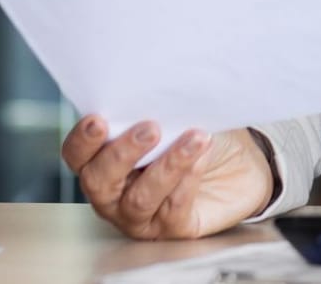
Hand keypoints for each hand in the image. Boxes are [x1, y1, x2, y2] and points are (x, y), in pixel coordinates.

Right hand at [61, 116, 274, 239]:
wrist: (243, 164)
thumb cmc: (197, 136)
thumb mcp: (176, 118)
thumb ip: (156, 110)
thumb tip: (154, 90)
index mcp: (104, 162)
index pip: (77, 156)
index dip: (82, 141)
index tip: (98, 120)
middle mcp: (114, 195)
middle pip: (99, 182)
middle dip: (121, 154)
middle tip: (151, 129)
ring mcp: (141, 217)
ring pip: (139, 199)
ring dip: (167, 165)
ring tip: (194, 138)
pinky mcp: (173, 229)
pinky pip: (174, 208)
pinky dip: (188, 178)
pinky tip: (203, 156)